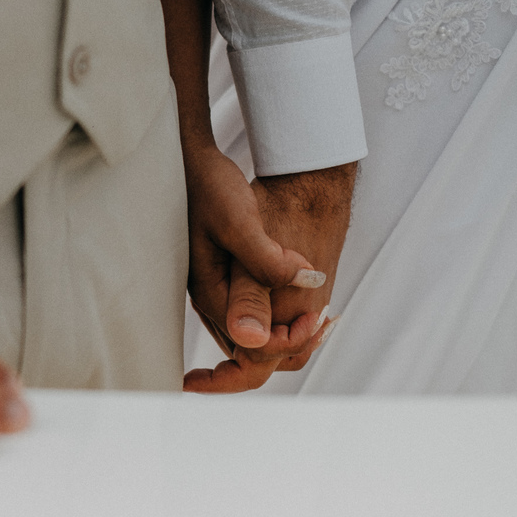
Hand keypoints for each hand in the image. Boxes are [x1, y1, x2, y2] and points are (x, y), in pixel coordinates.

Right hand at [184, 162, 355, 392]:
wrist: (191, 162)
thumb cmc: (211, 186)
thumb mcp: (240, 222)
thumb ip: (265, 263)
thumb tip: (294, 297)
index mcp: (213, 294)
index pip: (252, 349)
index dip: (291, 341)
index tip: (318, 315)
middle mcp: (212, 300)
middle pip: (249, 354)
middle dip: (289, 346)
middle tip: (324, 322)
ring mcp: (216, 291)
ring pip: (252, 337)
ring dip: (286, 335)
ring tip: (318, 318)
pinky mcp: (224, 278)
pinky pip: (251, 315)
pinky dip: (279, 317)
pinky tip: (303, 301)